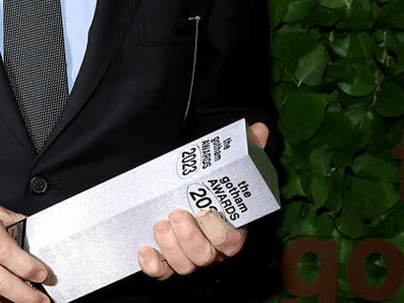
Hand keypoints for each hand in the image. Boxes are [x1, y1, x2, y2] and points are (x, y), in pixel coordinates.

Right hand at [0, 195, 51, 302]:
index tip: (45, 274)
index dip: (33, 269)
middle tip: (43, 299)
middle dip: (29, 296)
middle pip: (5, 283)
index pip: (13, 257)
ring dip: (14, 298)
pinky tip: (6, 297)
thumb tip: (30, 231)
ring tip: (28, 297)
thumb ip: (11, 220)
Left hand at [137, 122, 269, 279]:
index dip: (218, 232)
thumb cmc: (211, 180)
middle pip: (206, 257)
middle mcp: (212, 248)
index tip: (205, 211)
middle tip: (175, 213)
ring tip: (160, 223)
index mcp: (231, 229)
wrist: (187, 187)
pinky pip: (162, 272)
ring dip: (171, 248)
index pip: (232, 242)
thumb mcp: (229, 163)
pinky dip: (153, 265)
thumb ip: (247, 148)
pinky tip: (144, 248)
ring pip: (185, 266)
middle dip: (189, 238)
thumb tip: (259, 129)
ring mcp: (189, 256)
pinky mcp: (167, 260)